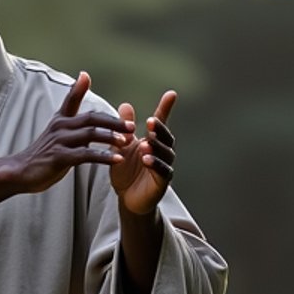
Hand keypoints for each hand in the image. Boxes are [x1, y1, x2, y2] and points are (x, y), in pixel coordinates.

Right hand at [12, 71, 132, 194]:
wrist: (23, 173)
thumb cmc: (45, 152)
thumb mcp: (57, 129)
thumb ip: (70, 111)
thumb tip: (79, 86)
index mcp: (60, 120)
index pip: (70, 99)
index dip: (78, 87)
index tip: (85, 75)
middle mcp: (60, 127)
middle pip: (91, 118)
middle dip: (113, 122)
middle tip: (131, 127)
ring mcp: (59, 142)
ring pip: (90, 134)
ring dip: (111, 138)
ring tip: (127, 142)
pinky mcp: (60, 158)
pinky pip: (86, 155)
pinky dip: (103, 157)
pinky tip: (117, 160)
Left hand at [109, 90, 176, 216]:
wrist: (128, 200)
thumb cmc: (127, 173)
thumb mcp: (122, 148)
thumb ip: (125, 129)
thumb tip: (125, 105)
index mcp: (153, 142)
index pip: (161, 123)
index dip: (166, 108)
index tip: (171, 94)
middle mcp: (162, 152)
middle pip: (165, 137)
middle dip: (160, 129)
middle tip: (152, 121)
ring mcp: (165, 167)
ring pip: (165, 154)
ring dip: (156, 147)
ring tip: (146, 143)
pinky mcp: (162, 182)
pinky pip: (162, 171)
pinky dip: (155, 165)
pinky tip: (147, 160)